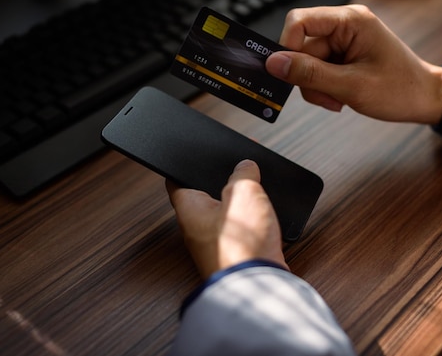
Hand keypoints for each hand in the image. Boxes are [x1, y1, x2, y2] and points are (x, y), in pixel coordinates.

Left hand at [166, 159, 288, 278]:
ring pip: (226, 213)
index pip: (176, 179)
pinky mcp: (234, 253)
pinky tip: (265, 216)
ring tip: (257, 192)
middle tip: (239, 169)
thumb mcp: (244, 192)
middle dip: (223, 181)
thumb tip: (246, 166)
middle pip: (206, 195)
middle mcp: (196, 227)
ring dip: (241, 202)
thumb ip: (243, 173)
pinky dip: (251, 220)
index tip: (195, 155)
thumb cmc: (241, 244)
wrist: (257, 286)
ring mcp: (215, 242)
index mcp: (188, 209)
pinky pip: (240, 230)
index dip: (186, 164)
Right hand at [266, 4, 441, 124]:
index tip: (286, 72)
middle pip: (302, 47)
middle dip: (308, 77)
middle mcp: (345, 25)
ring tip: (337, 100)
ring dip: (316, 86)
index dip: (287, 46)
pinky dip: (323, 87)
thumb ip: (310, 74)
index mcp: (351, 21)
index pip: (300, 21)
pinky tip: (340, 97)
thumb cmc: (400, 89)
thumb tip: (275, 63)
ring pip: (307, 63)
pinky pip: (318, 70)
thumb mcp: (351, 86)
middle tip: (327, 97)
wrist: (424, 99)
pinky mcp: (343, 55)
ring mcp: (344, 40)